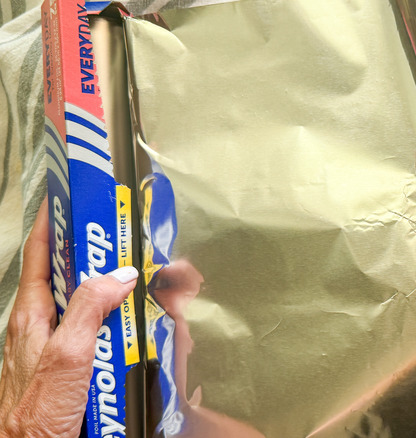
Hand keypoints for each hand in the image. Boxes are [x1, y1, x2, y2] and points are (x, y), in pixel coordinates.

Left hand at [0, 201, 137, 436]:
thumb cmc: (35, 416)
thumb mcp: (67, 356)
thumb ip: (91, 310)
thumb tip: (120, 274)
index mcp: (32, 316)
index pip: (41, 255)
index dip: (53, 224)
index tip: (68, 198)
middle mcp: (43, 327)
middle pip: (74, 279)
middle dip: (105, 260)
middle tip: (131, 247)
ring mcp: (58, 348)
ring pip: (92, 307)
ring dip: (122, 297)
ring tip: (150, 293)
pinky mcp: (73, 367)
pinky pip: (101, 335)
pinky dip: (125, 327)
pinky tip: (140, 334)